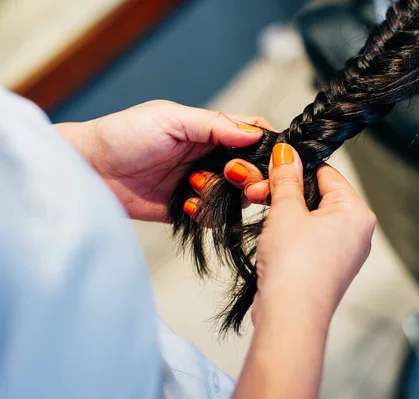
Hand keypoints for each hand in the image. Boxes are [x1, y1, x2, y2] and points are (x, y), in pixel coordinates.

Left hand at [55, 100, 272, 221]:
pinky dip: (206, 213)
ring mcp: (201, 184)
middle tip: (238, 179)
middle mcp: (211, 158)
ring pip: (236, 195)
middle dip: (252, 177)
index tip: (272, 158)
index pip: (253, 135)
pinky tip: (184, 204)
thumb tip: (254, 134)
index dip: (267, 146)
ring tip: (198, 185)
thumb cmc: (124, 135)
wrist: (89, 170)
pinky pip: (213, 216)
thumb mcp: (171, 119)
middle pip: (252, 169)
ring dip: (225, 194)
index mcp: (211, 131)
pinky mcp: (188, 209)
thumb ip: (214, 125)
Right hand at [232, 144, 375, 398]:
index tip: (273, 166)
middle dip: (285, 193)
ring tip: (260, 213)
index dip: (297, 168)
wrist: (290, 317)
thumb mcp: (286, 210)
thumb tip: (286, 153)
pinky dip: (288, 234)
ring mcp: (342, 253)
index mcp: (357, 212)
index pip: (327, 173)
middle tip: (257, 192)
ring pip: (310, 218)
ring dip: (283, 213)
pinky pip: (308, 240)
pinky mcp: (326, 269)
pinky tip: (270, 236)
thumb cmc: (296, 268)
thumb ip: (285, 178)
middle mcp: (356, 232)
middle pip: (318, 196)